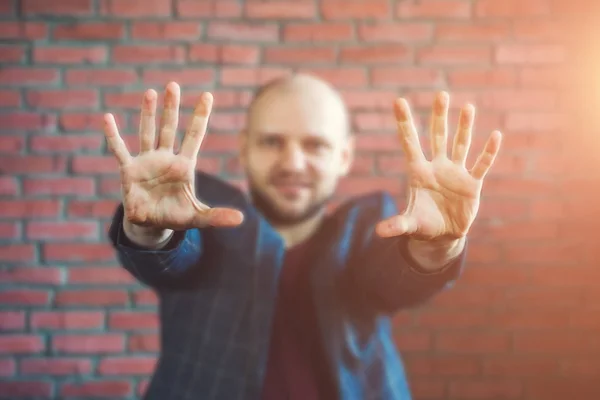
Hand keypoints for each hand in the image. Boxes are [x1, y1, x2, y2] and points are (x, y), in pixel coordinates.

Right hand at [103, 82, 243, 233]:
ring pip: (148, 133)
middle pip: (170, 128)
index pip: (195, 136)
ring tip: (150, 93)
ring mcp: (147, 162)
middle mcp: (165, 159)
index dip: (200, 116)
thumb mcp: (198, 217)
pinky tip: (107, 118)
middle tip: (173, 85)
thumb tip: (241, 219)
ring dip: (148, 114)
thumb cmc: (174, 216)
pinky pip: (119, 150)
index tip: (207, 95)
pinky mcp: (128, 171)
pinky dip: (113, 135)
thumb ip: (217, 216)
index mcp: (184, 166)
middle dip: (172, 108)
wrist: (151, 225)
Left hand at [375, 91, 500, 241]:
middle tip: (441, 95)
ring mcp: (455, 173)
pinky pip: (481, 165)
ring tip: (468, 107)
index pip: (409, 143)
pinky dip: (488, 152)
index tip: (399, 101)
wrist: (443, 234)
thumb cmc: (423, 224)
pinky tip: (495, 135)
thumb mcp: (409, 224)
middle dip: (439, 117)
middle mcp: (436, 167)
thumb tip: (379, 232)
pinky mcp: (472, 184)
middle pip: (437, 137)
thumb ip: (397, 225)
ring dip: (464, 127)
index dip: (404, 123)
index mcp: (417, 172)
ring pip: (460, 145)